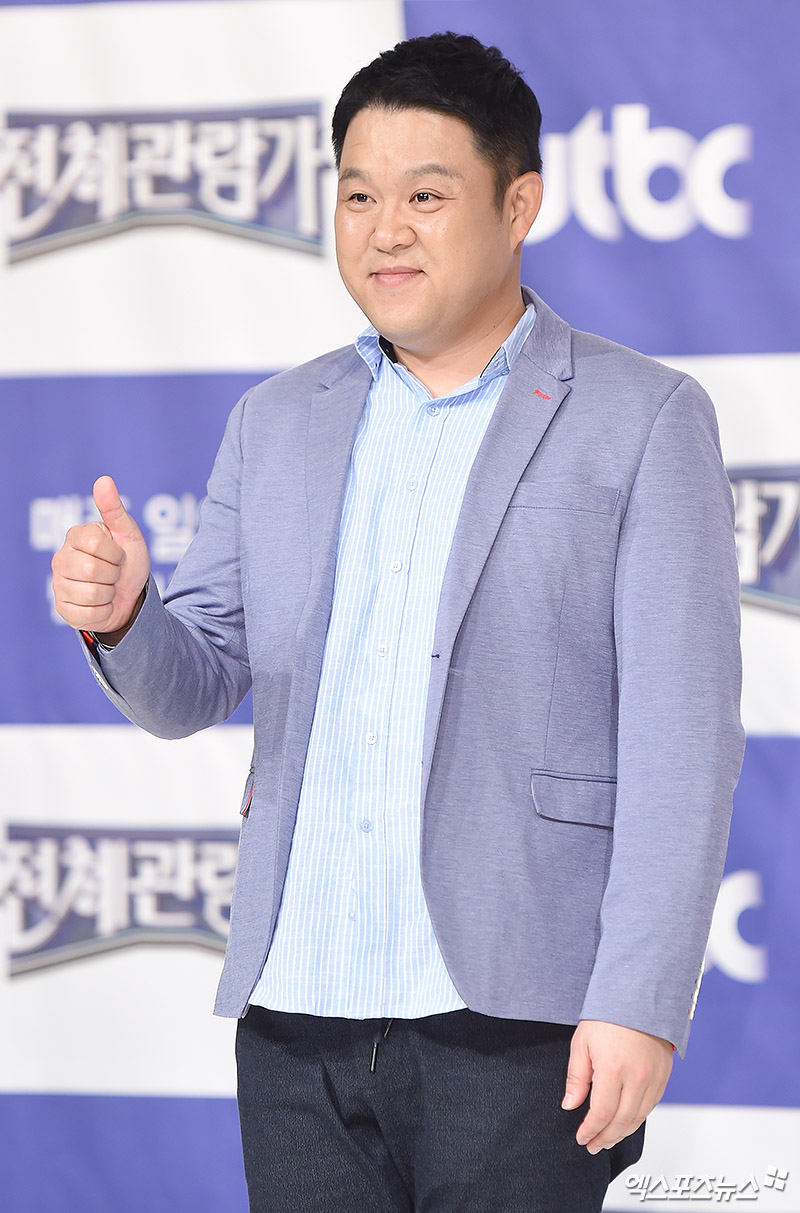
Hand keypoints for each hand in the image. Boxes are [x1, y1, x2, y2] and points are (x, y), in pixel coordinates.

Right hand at [51, 476, 149, 639]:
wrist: (132, 597)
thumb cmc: (128, 562)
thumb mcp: (128, 535)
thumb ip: (114, 509)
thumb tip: (104, 480)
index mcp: (75, 536)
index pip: (96, 544)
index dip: (116, 554)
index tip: (119, 556)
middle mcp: (61, 559)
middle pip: (92, 570)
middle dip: (113, 574)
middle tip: (114, 574)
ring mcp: (59, 585)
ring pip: (91, 594)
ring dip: (110, 594)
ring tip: (108, 588)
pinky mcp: (63, 609)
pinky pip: (87, 614)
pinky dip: (104, 611)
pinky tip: (102, 604)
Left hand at [562, 1019, 673, 1152]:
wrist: (639, 996)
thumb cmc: (608, 1015)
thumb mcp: (582, 1043)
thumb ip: (577, 1077)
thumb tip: (570, 1104)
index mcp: (613, 1070)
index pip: (602, 1113)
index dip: (590, 1130)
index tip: (582, 1138)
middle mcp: (637, 1078)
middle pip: (622, 1121)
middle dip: (605, 1137)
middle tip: (593, 1145)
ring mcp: (653, 1078)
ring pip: (638, 1118)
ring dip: (622, 1132)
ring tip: (607, 1138)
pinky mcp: (664, 1075)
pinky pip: (651, 1106)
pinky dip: (637, 1118)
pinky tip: (626, 1121)